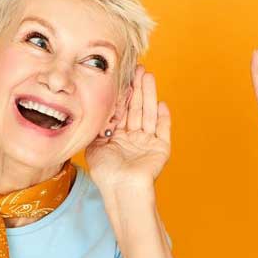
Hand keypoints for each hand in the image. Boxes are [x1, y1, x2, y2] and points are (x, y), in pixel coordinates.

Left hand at [86, 65, 170, 191]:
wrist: (121, 189)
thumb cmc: (106, 172)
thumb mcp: (94, 144)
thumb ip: (98, 126)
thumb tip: (98, 108)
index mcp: (117, 136)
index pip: (122, 110)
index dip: (123, 93)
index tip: (123, 76)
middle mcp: (133, 137)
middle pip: (136, 108)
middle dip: (138, 88)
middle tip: (139, 69)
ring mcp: (148, 142)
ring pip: (148, 114)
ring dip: (150, 96)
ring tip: (149, 77)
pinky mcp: (161, 149)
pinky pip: (163, 130)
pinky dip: (163, 118)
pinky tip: (161, 104)